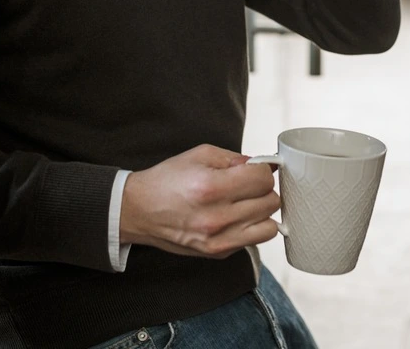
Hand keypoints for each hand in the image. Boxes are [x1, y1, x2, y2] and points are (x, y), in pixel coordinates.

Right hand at [120, 144, 279, 257]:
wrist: (139, 211)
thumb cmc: (167, 180)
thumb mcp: (199, 155)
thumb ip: (235, 159)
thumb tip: (264, 166)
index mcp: (211, 187)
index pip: (263, 179)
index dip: (263, 169)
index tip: (256, 169)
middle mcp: (217, 217)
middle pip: (270, 201)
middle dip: (263, 189)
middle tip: (249, 184)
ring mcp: (219, 240)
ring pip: (270, 226)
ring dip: (262, 211)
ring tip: (245, 202)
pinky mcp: (218, 253)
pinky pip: (254, 241)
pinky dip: (251, 228)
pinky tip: (235, 217)